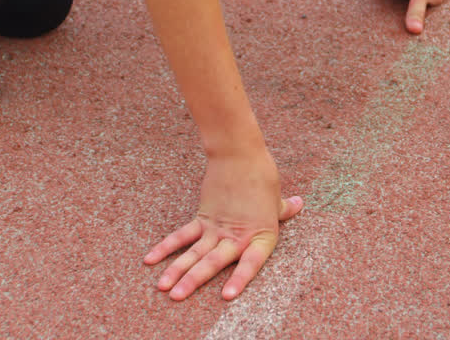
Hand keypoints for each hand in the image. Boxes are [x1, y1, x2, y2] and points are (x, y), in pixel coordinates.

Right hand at [144, 152, 303, 300]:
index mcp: (260, 235)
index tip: (226, 296)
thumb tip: (298, 205)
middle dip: (193, 280)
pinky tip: (151, 259)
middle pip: (213, 261)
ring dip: (177, 270)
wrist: (239, 153)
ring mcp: (216, 227)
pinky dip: (166, 247)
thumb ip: (284, 210)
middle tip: (177, 297)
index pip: (251, 262)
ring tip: (163, 287)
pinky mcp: (202, 217)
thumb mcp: (276, 199)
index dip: (240, 279)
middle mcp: (236, 235)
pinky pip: (182, 235)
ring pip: (194, 252)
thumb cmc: (262, 175)